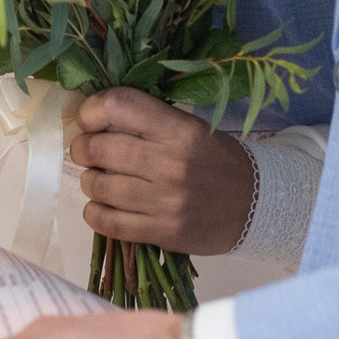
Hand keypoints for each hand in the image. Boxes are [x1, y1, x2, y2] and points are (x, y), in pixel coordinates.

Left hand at [72, 89, 256, 256]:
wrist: (257, 206)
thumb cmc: (218, 161)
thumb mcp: (192, 129)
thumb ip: (148, 121)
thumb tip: (93, 117)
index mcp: (180, 130)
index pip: (119, 105)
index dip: (92, 109)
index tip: (89, 119)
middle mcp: (172, 163)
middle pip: (99, 149)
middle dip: (82, 149)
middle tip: (86, 152)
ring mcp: (167, 201)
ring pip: (98, 186)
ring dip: (89, 181)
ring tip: (98, 180)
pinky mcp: (163, 232)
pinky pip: (108, 223)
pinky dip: (94, 213)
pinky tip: (101, 206)